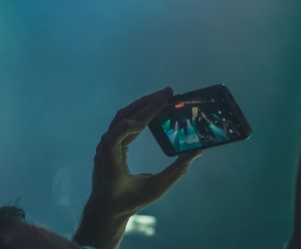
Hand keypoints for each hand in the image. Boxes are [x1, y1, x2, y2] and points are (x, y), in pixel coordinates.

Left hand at [75, 88, 196, 248]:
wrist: (106, 207)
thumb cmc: (130, 201)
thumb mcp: (156, 189)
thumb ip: (176, 171)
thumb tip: (196, 151)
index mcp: (111, 166)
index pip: (111, 140)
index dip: (125, 128)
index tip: (143, 125)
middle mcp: (104, 151)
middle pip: (120, 120)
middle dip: (145, 105)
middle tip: (167, 93)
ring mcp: (104, 145)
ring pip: (121, 117)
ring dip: (142, 105)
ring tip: (162, 96)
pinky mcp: (109, 142)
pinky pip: (122, 121)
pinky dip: (138, 112)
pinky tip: (152, 109)